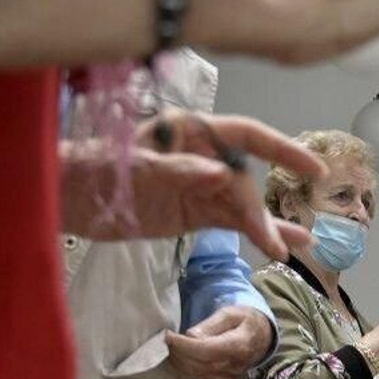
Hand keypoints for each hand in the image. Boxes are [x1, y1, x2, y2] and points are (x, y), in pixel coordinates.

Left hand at [60, 111, 325, 258]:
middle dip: (260, 210)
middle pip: (246, 179)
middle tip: (270, 240)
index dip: (282, 150)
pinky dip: (257, 234)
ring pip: (244, 204)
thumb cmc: (92, 170)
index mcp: (189, 130)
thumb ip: (178, 171)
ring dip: (268, 226)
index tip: (313, 170)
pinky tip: (284, 248)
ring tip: (295, 249)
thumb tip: (222, 175)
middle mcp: (202, 154)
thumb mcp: (132, 168)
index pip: (246, 135)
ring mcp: (201, 184)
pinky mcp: (195, 211)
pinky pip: (233, 222)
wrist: (65, 199)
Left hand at [167, 305, 273, 378]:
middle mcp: (237, 365)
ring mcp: (232, 376)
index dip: (184, 345)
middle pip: (200, 364)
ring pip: (198, 374)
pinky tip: (181, 358)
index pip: (206, 349)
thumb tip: (191, 336)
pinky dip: (187, 370)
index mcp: (240, 345)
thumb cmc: (245, 321)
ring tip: (172, 348)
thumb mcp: (230, 313)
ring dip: (180, 362)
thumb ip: (211, 324)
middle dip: (179, 353)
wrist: (262, 336)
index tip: (168, 336)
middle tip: (167, 341)